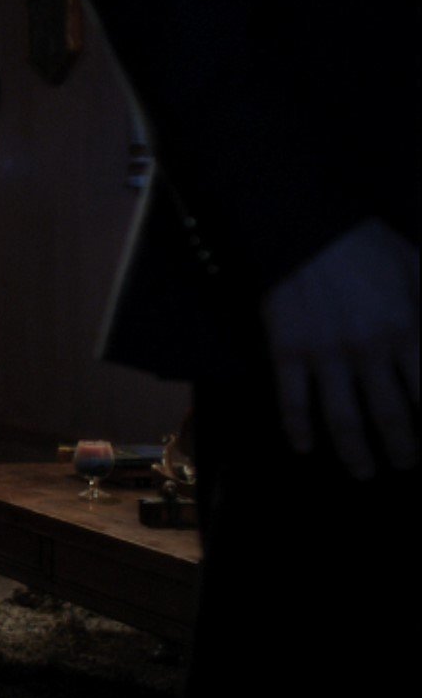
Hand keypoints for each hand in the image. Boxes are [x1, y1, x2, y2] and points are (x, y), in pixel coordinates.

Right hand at [261, 218, 419, 479]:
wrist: (300, 225)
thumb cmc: (366, 243)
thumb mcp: (417, 266)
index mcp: (408, 328)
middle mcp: (370, 350)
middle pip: (391, 414)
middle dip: (404, 447)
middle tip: (407, 464)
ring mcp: (326, 354)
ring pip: (344, 417)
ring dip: (356, 452)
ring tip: (365, 472)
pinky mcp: (288, 351)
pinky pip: (292, 399)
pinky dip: (297, 428)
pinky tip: (303, 447)